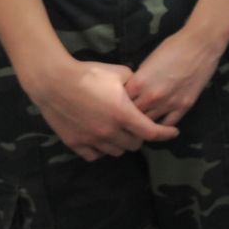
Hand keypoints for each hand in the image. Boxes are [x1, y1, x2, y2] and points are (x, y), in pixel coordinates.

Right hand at [23, 60, 177, 160]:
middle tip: (139, 125)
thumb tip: (144, 91)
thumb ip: (136, 85)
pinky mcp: (74, 143)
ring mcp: (91, 139)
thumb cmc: (89, 74)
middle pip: (135, 144)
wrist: (54, 82)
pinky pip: (94, 156)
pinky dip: (102, 150)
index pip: (151, 132)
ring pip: (116, 152)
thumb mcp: (120, 73)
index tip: (173, 133)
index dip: (165, 134)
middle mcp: (109, 131)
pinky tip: (102, 139)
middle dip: (141, 136)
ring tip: (120, 131)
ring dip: (122, 143)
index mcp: (123, 114)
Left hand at [125, 26, 224, 126]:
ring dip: (144, 123)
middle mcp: (150, 97)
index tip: (119, 105)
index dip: (118, 104)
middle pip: (132, 116)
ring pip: (148, 123)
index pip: (119, 103)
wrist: (201, 43)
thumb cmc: (174, 46)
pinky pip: (168, 124)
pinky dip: (162, 126)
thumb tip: (134, 92)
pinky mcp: (184, 106)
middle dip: (129, 117)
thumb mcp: (148, 61)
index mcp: (138, 83)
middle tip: (129, 118)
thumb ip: (139, 80)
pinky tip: (159, 125)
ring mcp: (168, 103)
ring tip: (141, 125)